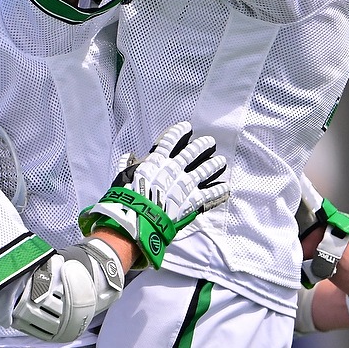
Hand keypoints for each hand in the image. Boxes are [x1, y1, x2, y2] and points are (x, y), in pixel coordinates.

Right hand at [80, 123, 228, 268]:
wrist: (137, 220)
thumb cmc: (127, 199)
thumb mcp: (122, 178)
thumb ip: (126, 165)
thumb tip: (128, 156)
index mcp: (156, 161)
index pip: (170, 141)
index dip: (179, 132)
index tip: (187, 127)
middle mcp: (174, 169)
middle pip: (193, 152)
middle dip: (202, 145)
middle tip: (210, 142)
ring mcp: (185, 184)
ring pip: (205, 170)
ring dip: (214, 165)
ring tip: (221, 161)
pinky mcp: (193, 201)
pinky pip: (210, 194)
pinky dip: (219, 190)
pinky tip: (225, 187)